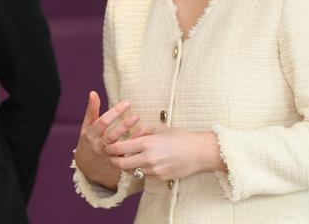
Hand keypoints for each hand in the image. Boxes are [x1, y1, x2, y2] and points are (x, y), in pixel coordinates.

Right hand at [74, 91, 145, 188]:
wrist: (86, 166)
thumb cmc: (87, 140)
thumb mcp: (86, 126)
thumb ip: (91, 110)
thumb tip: (93, 92)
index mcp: (91, 134)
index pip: (103, 122)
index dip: (115, 112)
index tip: (127, 103)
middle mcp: (98, 145)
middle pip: (112, 135)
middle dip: (124, 125)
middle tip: (136, 115)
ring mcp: (106, 155)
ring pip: (120, 147)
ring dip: (132, 137)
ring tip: (142, 126)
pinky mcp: (115, 163)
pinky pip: (126, 155)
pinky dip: (135, 146)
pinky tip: (143, 136)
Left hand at [104, 128, 225, 180]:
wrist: (200, 152)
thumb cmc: (182, 137)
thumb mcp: (161, 130)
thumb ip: (146, 133)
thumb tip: (135, 133)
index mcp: (147, 143)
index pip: (121, 148)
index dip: (111, 149)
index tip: (108, 148)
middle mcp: (148, 158)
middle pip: (122, 164)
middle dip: (114, 162)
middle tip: (112, 158)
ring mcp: (155, 170)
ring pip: (134, 171)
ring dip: (129, 166)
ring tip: (130, 159)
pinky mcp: (161, 178)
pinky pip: (146, 175)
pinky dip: (143, 170)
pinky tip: (147, 163)